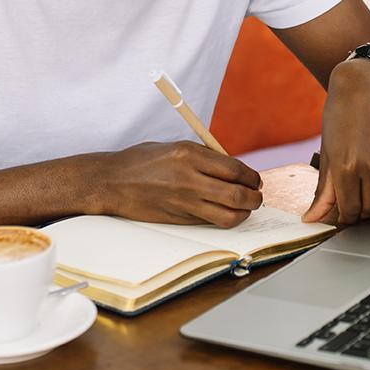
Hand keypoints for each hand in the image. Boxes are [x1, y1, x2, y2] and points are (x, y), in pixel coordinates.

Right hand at [97, 141, 261, 227]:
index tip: (255, 180)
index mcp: (189, 155)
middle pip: (237, 195)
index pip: (235, 169)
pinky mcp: (178, 219)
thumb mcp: (176, 147)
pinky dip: (223, 218)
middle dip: (254, 198)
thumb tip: (233, 169)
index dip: (251, 177)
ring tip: (246, 208)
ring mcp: (184, 202)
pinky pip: (210, 222)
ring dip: (244, 213)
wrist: (112, 182)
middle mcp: (189, 179)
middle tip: (256, 196)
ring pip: (228, 215)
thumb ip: (204, 157)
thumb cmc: (142, 160)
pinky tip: (224, 212)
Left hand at [303, 60, 369, 230]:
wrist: (363, 81)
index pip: (349, 210)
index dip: (346, 216)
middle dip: (363, 210)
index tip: (346, 213)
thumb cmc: (341, 114)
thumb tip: (311, 219)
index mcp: (344, 166)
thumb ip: (323, 189)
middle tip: (358, 201)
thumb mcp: (328, 151)